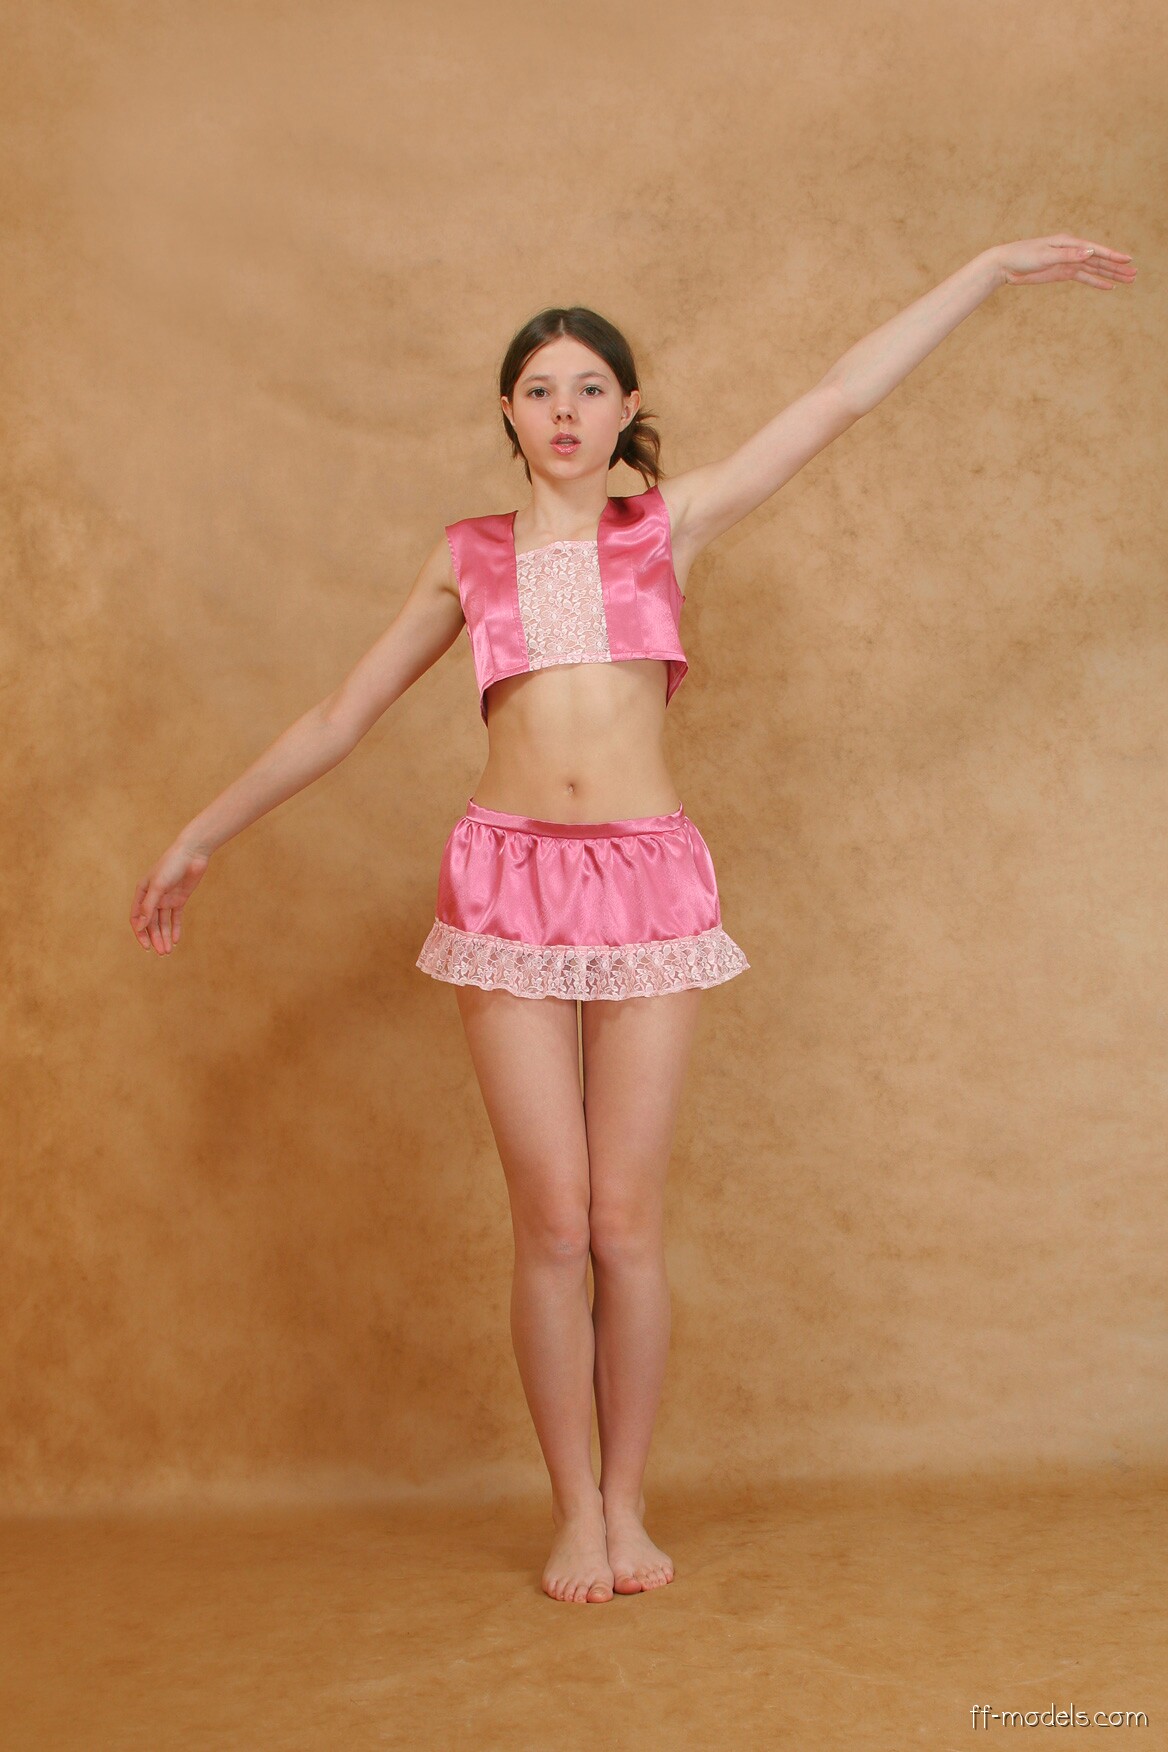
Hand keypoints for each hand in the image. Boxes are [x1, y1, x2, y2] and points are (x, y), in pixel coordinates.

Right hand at [130, 840, 211, 954]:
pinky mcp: (180, 899)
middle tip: (161, 953)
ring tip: (167, 951)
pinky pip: (176, 917)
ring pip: (164, 922)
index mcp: (142, 892)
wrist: (192, 854)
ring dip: (165, 937)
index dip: (140, 933)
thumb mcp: (158, 886)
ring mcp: (167, 899)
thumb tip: (140, 926)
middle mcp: (153, 897)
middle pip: (151, 924)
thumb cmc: (171, 866)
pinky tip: (176, 941)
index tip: (146, 946)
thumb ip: (149, 906)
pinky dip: (175, 929)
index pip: (137, 918)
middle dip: (155, 939)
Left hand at [991, 235, 1136, 289]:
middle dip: (1117, 267)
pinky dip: (1096, 282)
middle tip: (1134, 274)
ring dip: (1110, 275)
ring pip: (1094, 270)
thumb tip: (1089, 252)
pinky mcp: (1062, 272)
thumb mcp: (1045, 256)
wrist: (1006, 265)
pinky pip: (1083, 277)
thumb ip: (1068, 255)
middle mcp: (1072, 251)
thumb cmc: (1023, 256)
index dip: (1112, 255)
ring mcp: (1068, 262)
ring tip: (1128, 280)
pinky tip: (1108, 286)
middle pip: (1099, 260)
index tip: (1128, 260)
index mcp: (1069, 243)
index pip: (1095, 250)